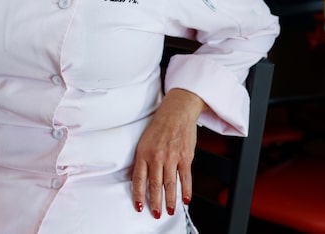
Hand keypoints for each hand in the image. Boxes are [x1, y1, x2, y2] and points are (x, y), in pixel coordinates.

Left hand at [132, 88, 204, 218]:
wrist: (177, 110)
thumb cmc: (160, 124)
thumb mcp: (145, 140)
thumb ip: (143, 159)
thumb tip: (141, 177)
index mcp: (144, 152)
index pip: (138, 178)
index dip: (138, 194)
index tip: (139, 205)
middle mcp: (157, 156)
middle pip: (155, 185)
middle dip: (155, 202)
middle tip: (155, 213)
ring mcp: (172, 157)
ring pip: (170, 184)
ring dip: (169, 200)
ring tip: (169, 210)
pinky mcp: (186, 157)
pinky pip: (186, 178)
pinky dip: (186, 190)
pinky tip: (186, 199)